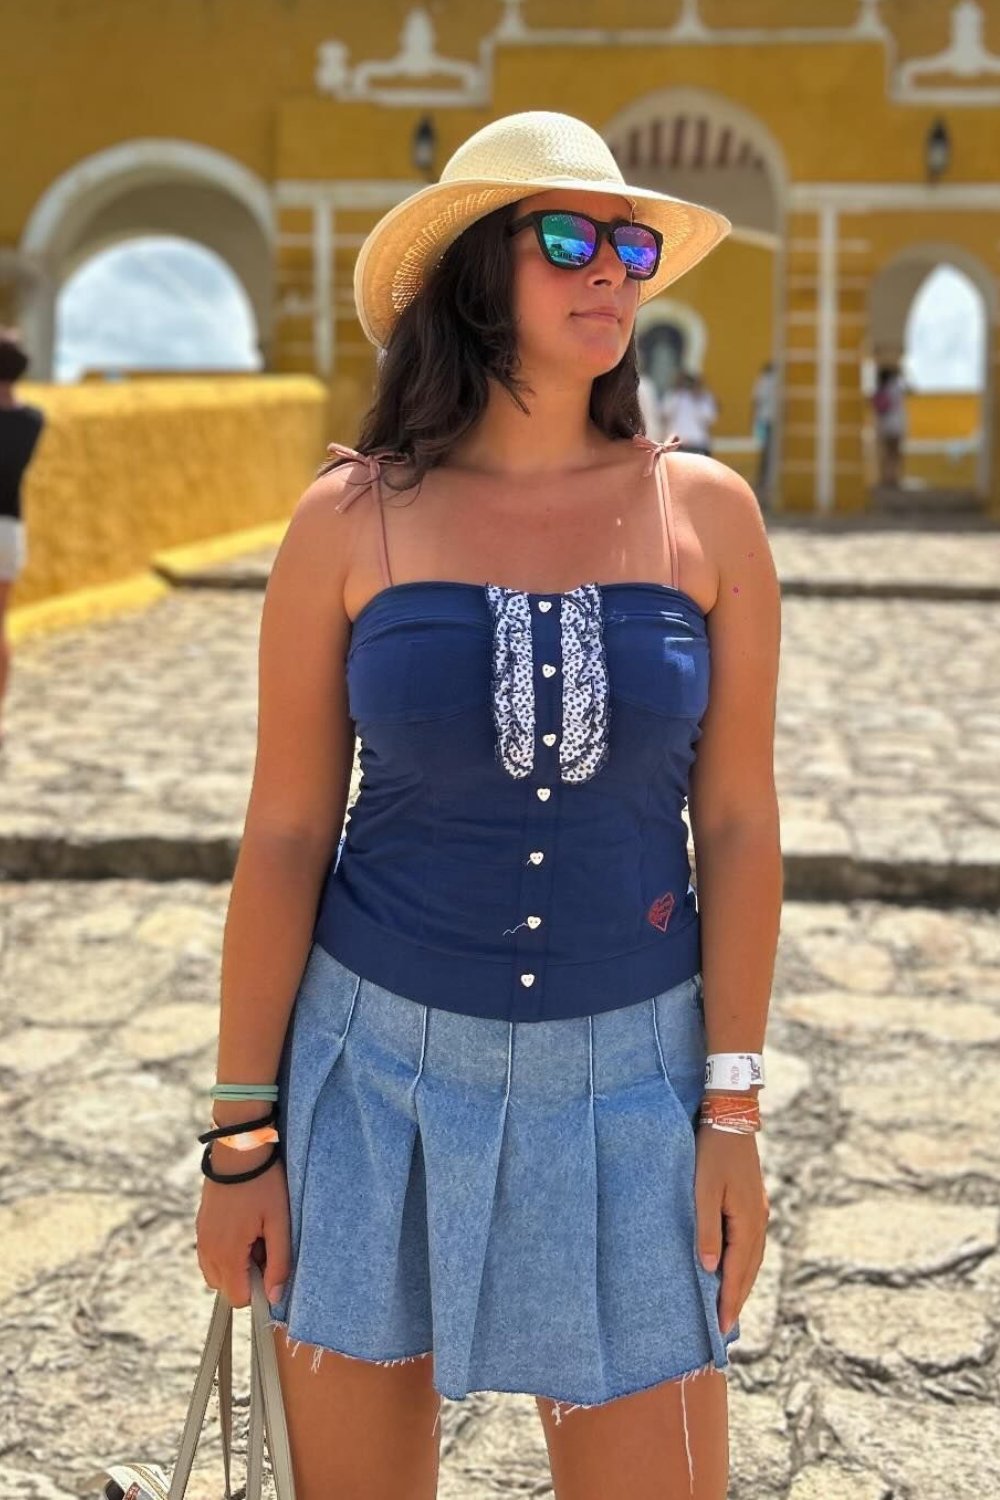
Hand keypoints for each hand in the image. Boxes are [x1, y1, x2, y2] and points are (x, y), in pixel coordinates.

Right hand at [195, 1112, 291, 1310]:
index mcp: (227, 1253)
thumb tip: (275, 1298)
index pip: (238, 1298)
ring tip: (254, 1234)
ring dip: (236, 1263)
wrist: (239, 1149)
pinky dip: (227, 1249)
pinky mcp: (201, 1225)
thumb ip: (279, 1263)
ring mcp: (201, 1237)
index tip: (271, 1263)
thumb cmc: (264, 1184)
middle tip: (263, 1244)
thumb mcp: (279, 1223)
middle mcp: (207, 1250)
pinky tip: (244, 1225)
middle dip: (246, 1276)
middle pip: (226, 1287)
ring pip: (217, 1271)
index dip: (258, 1288)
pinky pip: (211, 1253)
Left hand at [693, 1126, 769, 1335]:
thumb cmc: (712, 1152)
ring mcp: (758, 1210)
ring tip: (729, 1304)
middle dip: (737, 1298)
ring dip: (741, 1281)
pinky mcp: (753, 1202)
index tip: (722, 1327)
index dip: (730, 1300)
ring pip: (752, 1257)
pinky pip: (750, 1243)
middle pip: (749, 1269)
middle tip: (725, 1326)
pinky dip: (743, 1262)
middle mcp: (758, 1220)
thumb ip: (706, 1230)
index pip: (738, 1271)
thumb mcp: (703, 1190)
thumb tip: (708, 1269)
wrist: (730, 1116)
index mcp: (748, 1221)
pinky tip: (733, 1266)